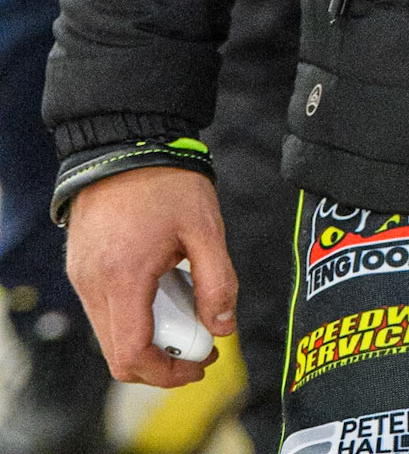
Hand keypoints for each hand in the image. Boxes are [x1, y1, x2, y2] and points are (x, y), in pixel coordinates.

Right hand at [66, 168, 236, 386]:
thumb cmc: (167, 180)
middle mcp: (93, 284)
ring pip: (111, 333)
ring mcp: (81, 276)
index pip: (133, 355)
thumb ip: (217, 281)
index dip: (168, 373)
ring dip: (149, 335)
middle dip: (163, 360)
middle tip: (202, 342)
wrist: (126, 139)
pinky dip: (134, 313)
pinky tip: (163, 287)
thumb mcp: (206, 227)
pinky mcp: (80, 267)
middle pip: (119, 353)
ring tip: (186, 305)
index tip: (200, 363)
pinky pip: (104, 309)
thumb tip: (223, 327)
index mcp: (123, 277)